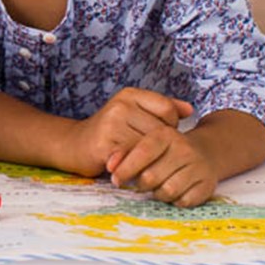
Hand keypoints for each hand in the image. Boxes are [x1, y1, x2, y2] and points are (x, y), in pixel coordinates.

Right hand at [68, 86, 192, 177]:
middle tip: (153, 154)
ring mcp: (112, 125)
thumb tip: (190, 110)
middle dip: (162, 147)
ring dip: (152, 160)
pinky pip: (136, 160)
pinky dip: (139, 168)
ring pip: (151, 147)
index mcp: (129, 95)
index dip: (170, 125)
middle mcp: (120, 106)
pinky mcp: (106, 145)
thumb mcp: (133, 113)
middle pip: (161, 131)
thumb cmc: (110, 131)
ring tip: (145, 162)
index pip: (167, 109)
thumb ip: (161, 109)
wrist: (75, 145)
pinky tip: (134, 169)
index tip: (159, 134)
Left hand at [105, 129, 217, 207]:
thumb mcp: (147, 142)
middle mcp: (183, 149)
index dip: (126, 168)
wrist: (205, 152)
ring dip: (157, 194)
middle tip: (138, 184)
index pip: (142, 152)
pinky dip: (175, 201)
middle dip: (140, 184)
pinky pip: (185, 201)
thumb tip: (110, 165)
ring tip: (155, 189)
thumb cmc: (166, 149)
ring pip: (168, 191)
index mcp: (165, 134)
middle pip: (152, 176)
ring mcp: (198, 166)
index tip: (115, 178)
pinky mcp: (208, 184)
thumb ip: (127, 151)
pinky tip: (173, 193)